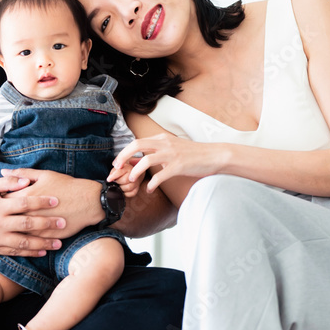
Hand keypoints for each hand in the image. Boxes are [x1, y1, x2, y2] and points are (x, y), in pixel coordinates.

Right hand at [0, 174, 64, 256]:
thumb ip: (7, 182)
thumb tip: (28, 180)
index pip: (24, 203)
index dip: (42, 201)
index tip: (57, 200)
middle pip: (27, 224)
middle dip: (47, 224)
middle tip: (63, 222)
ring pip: (23, 242)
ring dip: (43, 243)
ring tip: (58, 242)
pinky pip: (14, 252)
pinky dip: (29, 252)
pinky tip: (42, 251)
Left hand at [1, 169, 101, 232]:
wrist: (88, 201)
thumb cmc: (66, 185)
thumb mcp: (44, 174)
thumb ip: (22, 173)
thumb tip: (3, 171)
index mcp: (27, 195)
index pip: (3, 200)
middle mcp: (30, 212)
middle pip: (7, 217)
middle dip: (1, 217)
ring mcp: (38, 227)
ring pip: (16, 232)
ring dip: (10, 230)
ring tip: (8, 227)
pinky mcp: (46, 237)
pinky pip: (30, 241)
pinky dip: (24, 239)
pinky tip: (21, 236)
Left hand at [107, 158, 140, 197]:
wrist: (132, 172)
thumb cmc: (122, 171)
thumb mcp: (117, 169)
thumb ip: (113, 173)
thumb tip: (109, 179)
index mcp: (127, 167)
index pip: (120, 171)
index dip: (113, 176)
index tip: (108, 180)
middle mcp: (133, 174)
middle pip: (125, 180)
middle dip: (118, 182)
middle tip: (116, 182)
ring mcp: (136, 181)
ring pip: (129, 187)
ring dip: (122, 188)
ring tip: (119, 186)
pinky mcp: (137, 188)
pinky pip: (132, 193)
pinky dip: (126, 194)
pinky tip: (123, 190)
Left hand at [112, 134, 226, 193]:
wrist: (214, 156)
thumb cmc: (193, 155)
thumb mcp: (170, 151)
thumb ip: (153, 154)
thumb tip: (133, 161)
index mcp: (162, 138)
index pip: (137, 142)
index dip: (124, 152)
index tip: (117, 163)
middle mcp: (165, 143)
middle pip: (137, 144)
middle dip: (123, 157)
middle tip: (115, 169)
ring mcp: (172, 154)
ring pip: (146, 159)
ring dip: (135, 171)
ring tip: (132, 181)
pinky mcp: (179, 165)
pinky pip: (161, 175)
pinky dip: (152, 184)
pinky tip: (150, 190)